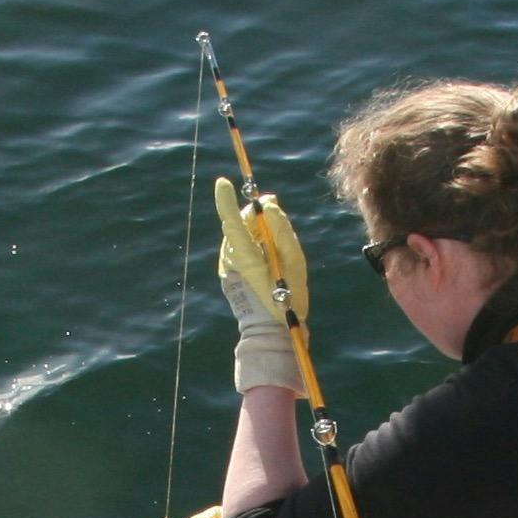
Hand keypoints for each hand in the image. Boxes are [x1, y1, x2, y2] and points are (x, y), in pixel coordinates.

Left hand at [213, 178, 308, 394]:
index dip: (226, 200)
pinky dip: (252, 245)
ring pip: (239, 235)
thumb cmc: (287, 299)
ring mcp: (227, 268)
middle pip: (239, 223)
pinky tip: (266, 261)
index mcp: (246, 257)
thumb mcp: (294, 262)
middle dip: (255, 215)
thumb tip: (268, 206)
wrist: (269, 333)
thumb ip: (281, 230)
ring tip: (275, 250)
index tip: (224, 183)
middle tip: (276, 215)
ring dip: (255, 232)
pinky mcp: (228, 274)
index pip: (232, 221)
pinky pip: (239, 249)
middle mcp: (231, 260)